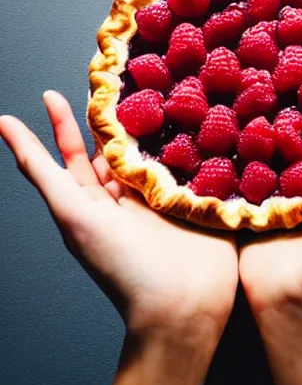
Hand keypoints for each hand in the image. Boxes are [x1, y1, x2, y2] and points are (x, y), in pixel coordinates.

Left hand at [0, 91, 237, 339]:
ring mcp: (167, 197)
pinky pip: (194, 166)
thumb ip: (44, 172)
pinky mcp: (198, 200)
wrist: (182, 305)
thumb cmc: (123, 266)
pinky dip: (193, 145)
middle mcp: (130, 197)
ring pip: (158, 152)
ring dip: (157, 125)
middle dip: (115, 117)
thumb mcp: (74, 216)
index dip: (65, 124)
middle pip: (119, 149)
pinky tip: (197, 120)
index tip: (58, 91)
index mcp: (97, 203)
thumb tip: (4, 126)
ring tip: (157, 90)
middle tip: (117, 79)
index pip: (77, 155)